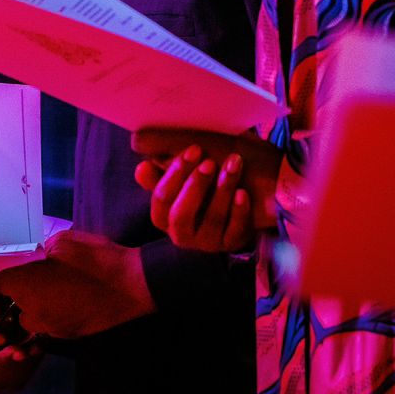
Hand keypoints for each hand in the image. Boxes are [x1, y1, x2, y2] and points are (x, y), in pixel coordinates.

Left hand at [0, 230, 154, 338]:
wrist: (131, 286)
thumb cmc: (95, 259)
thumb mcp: (63, 241)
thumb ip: (41, 249)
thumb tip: (35, 256)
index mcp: (25, 285)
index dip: (1, 278)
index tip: (9, 272)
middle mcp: (32, 312)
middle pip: (13, 307)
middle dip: (19, 293)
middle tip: (35, 276)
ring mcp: (51, 327)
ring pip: (30, 320)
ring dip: (34, 307)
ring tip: (51, 288)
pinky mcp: (68, 335)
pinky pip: (49, 326)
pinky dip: (52, 314)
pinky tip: (67, 299)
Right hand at [132, 129, 281, 251]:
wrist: (254, 190)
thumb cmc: (213, 173)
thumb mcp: (188, 170)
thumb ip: (165, 168)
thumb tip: (141, 169)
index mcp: (165, 214)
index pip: (161, 199)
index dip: (174, 174)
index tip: (194, 149)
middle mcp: (182, 233)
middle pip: (180, 215)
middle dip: (194, 187)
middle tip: (209, 162)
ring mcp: (208, 241)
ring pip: (211, 220)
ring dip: (222, 190)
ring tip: (234, 165)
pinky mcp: (232, 244)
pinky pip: (234, 231)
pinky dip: (239, 211)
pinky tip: (243, 192)